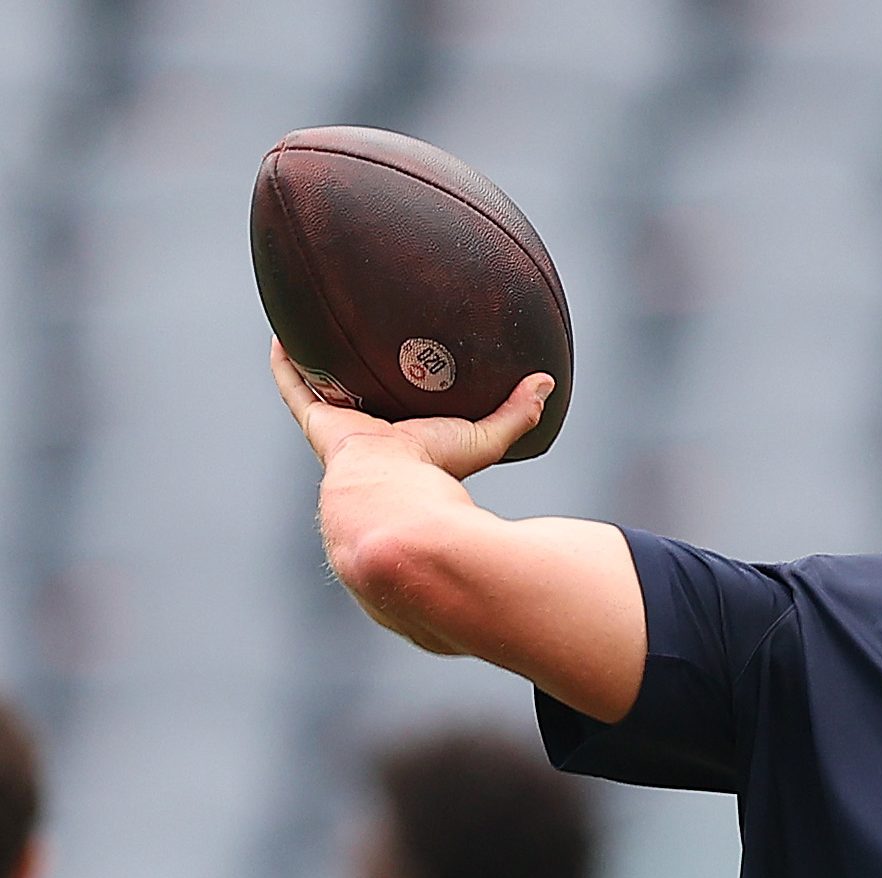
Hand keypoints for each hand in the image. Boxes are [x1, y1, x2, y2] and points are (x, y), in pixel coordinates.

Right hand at [271, 338, 548, 479]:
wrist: (392, 496)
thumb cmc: (437, 474)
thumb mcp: (483, 438)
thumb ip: (516, 414)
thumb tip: (547, 383)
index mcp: (404, 444)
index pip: (402, 416)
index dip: (401, 395)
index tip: (404, 368)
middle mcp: (368, 437)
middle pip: (362, 398)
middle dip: (360, 373)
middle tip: (361, 338)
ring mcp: (340, 428)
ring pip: (324, 388)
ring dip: (320, 362)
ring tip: (317, 325)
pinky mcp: (317, 422)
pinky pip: (294, 386)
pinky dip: (287, 361)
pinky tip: (284, 330)